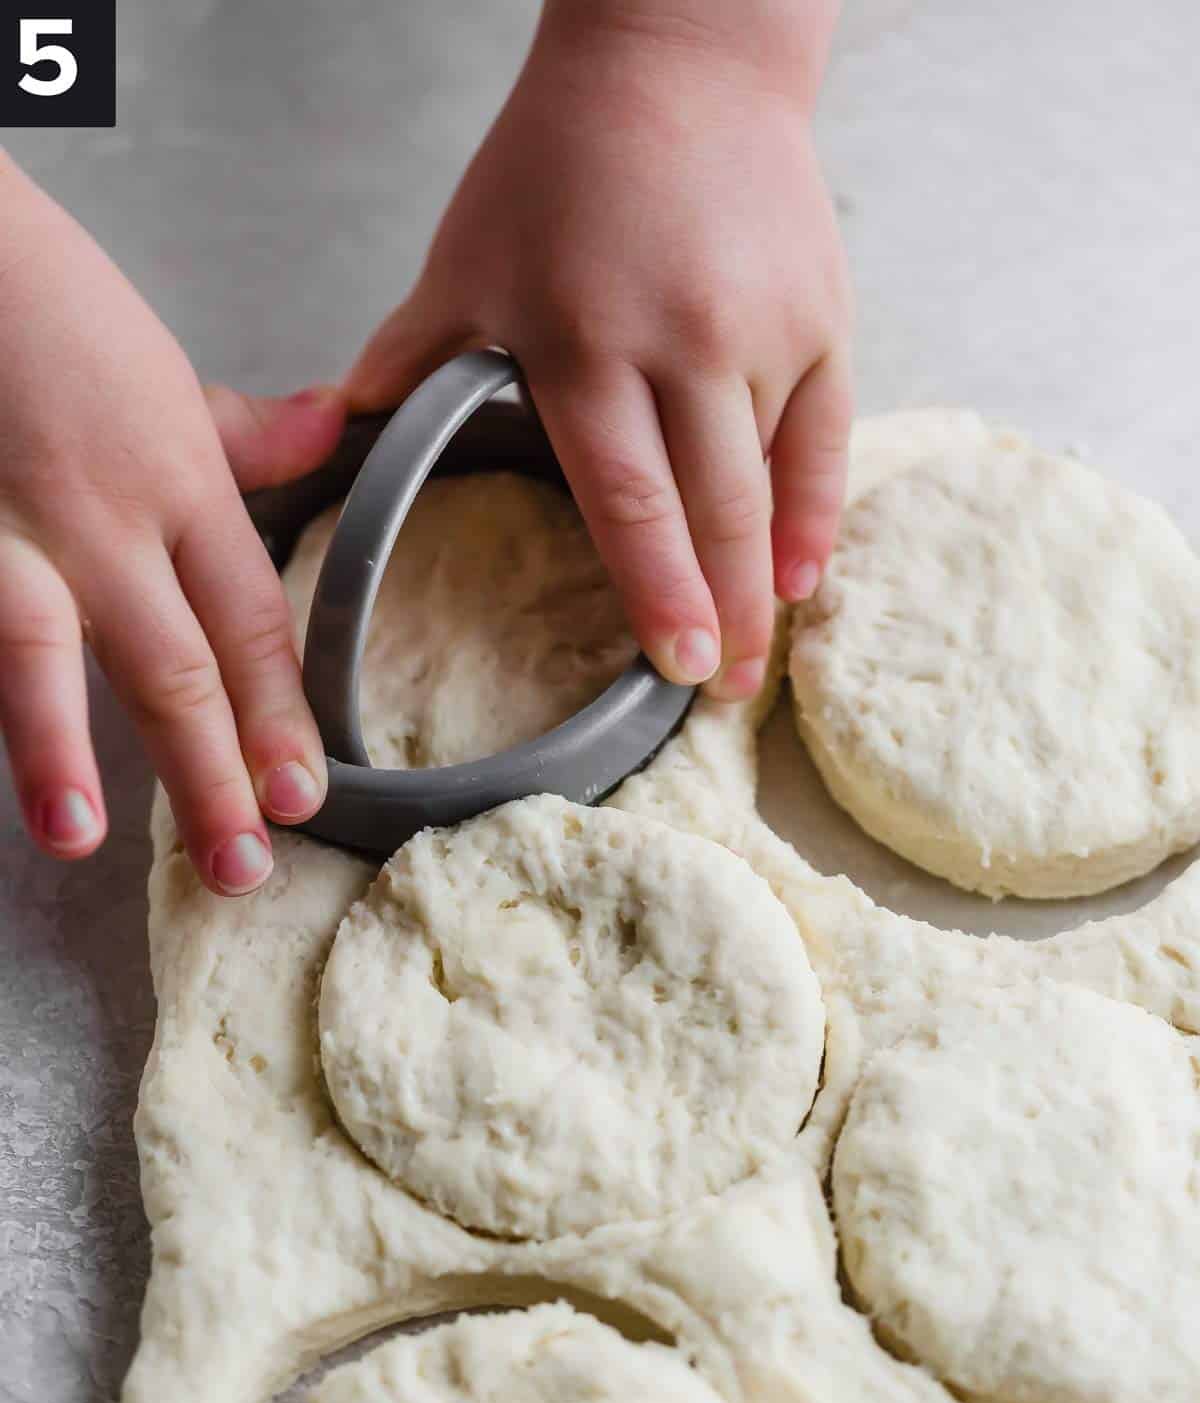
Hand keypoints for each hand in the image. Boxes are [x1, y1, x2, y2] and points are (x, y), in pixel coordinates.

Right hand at [0, 154, 346, 893]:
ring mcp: (2, 529)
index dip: (279, 715)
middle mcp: (100, 519)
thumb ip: (246, 433)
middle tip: (241, 867)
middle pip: (171, 663)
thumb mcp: (165, 369)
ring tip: (81, 838)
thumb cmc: (50, 307)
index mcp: (177, 485)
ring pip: (42, 652)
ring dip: (59, 751)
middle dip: (209, 773)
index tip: (304, 793)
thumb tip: (333, 428)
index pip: (249, 622)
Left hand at [346, 0, 851, 700]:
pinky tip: (804, 576)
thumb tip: (345, 426)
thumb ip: (415, 353)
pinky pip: (828, 436)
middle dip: (720, 615)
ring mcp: (764, 332)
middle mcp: (684, 344)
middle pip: (712, 511)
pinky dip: (818, 512)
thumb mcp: (469, 255)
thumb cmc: (561, 161)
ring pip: (771, 484)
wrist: (680, 60)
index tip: (670, 665)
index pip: (627, 498)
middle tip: (722, 693)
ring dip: (765, 580)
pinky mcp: (821, 316)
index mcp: (586, 342)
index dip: (654, 590)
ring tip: (757, 652)